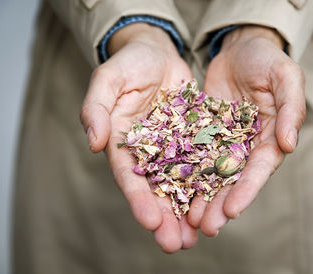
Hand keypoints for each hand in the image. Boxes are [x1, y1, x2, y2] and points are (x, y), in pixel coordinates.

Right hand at [80, 23, 196, 251]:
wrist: (156, 51)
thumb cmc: (129, 64)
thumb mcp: (108, 80)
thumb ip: (96, 108)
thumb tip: (94, 142)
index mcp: (123, 143)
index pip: (129, 176)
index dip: (138, 200)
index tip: (150, 223)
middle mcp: (148, 151)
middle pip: (156, 188)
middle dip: (165, 217)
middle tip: (174, 245)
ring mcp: (172, 146)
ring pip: (181, 183)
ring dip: (188, 210)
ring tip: (197, 236)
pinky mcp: (194, 137)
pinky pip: (203, 162)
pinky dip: (208, 183)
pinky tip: (219, 202)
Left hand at [188, 26, 305, 235]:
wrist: (240, 48)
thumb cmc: (267, 60)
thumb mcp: (286, 77)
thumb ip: (292, 109)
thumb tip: (290, 145)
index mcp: (271, 137)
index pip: (260, 169)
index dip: (247, 190)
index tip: (232, 211)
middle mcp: (248, 146)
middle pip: (235, 180)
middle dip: (221, 204)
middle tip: (206, 227)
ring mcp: (225, 142)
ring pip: (212, 175)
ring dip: (202, 198)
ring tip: (188, 221)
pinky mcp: (205, 133)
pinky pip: (194, 155)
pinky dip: (186, 174)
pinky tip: (173, 190)